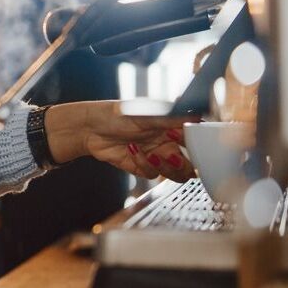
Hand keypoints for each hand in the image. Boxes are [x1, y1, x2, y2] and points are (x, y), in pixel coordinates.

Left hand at [44, 101, 194, 182]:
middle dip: (185, 164)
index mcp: (172, 127)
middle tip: (173, 155)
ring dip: (167, 167)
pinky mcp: (141, 167)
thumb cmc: (117, 114)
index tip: (190, 142)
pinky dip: (144, 164)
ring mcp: (155, 156)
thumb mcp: (147, 114)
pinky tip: (132, 149)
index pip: (196, 140)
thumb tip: (196, 115)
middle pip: (190, 164)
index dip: (198, 145)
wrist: (89, 128)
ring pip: (174, 173)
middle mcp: (166, 143)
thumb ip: (172, 118)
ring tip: (154, 154)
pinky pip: (151, 173)